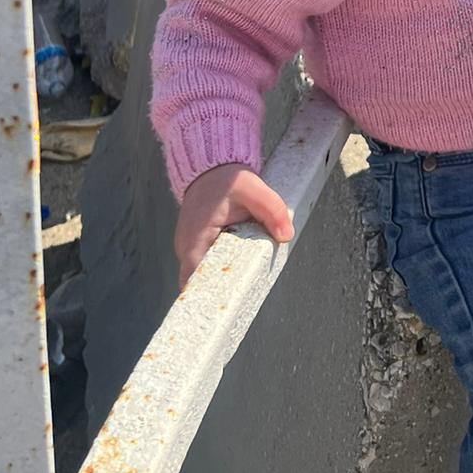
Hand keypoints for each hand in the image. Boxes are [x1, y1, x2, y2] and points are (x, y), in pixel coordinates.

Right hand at [173, 162, 293, 290]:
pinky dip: (220, 269)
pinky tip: (240, 269)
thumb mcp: (252, 188)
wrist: (210, 167)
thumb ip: (271, 210)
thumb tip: (286, 236)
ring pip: (202, 277)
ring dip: (221, 280)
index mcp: (195, 240)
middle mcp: (186, 249)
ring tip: (246, 285)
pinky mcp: (195, 247)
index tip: (232, 304)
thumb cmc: (226, 179)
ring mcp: (188, 249)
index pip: (196, 282)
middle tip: (246, 298)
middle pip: (199, 285)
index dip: (212, 296)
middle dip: (220, 293)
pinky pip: (206, 266)